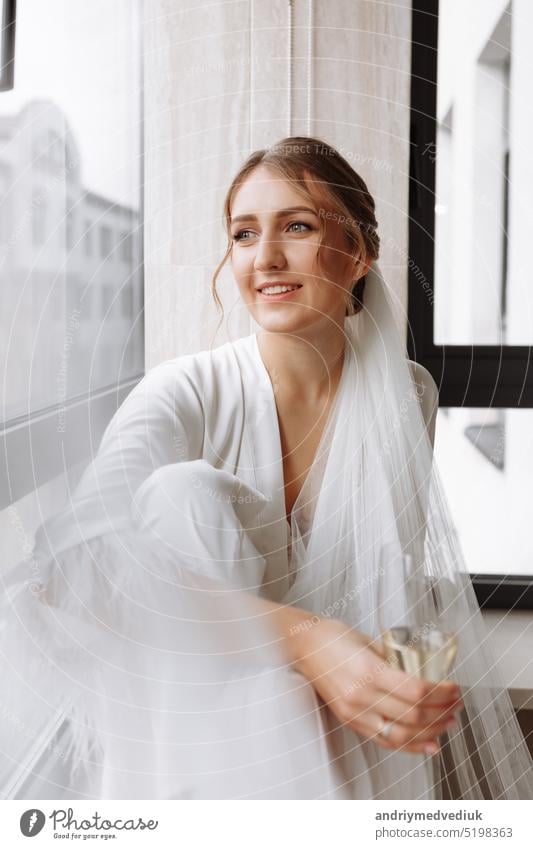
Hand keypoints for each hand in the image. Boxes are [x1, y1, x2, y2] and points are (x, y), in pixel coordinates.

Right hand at [292, 617, 462, 754]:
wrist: (303, 647)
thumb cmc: (333, 637)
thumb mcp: (369, 640)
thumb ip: (394, 658)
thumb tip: (424, 670)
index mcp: (368, 671)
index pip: (416, 690)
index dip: (442, 693)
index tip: (455, 687)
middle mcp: (361, 696)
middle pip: (413, 714)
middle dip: (442, 711)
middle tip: (457, 703)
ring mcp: (355, 712)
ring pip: (402, 734)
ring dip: (432, 730)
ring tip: (448, 722)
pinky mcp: (351, 721)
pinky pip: (386, 740)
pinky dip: (411, 745)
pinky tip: (429, 743)